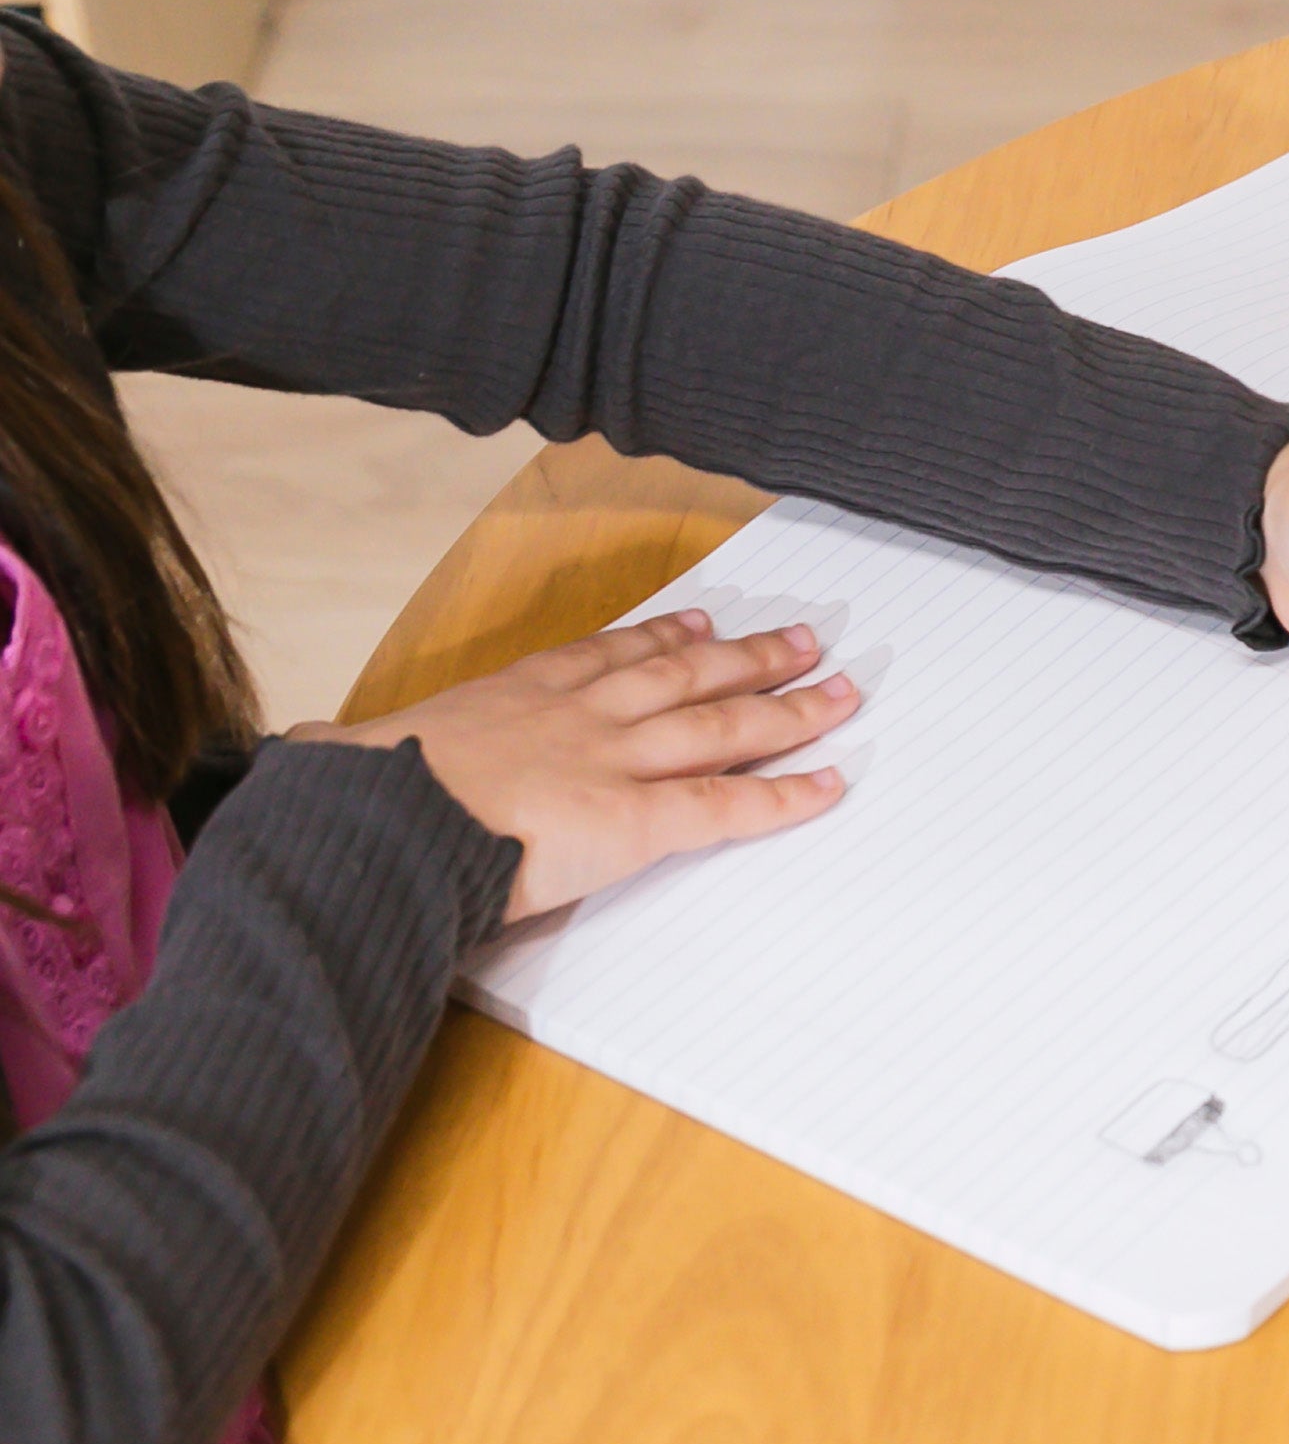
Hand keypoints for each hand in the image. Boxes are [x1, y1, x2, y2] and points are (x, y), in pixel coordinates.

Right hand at [300, 612, 854, 922]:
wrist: (376, 820)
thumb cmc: (357, 794)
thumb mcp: (349, 752)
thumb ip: (344, 750)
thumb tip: (293, 752)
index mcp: (515, 693)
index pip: (607, 654)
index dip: (663, 637)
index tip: (698, 622)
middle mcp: (579, 713)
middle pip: (685, 674)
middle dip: (749, 658)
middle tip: (802, 642)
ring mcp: (613, 760)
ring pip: (722, 724)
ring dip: (788, 706)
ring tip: (839, 690)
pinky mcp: (636, 817)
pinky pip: (727, 804)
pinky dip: (785, 794)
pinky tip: (829, 782)